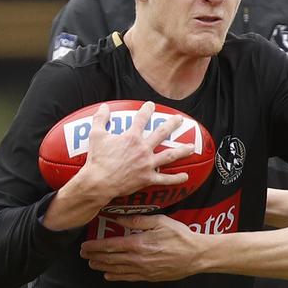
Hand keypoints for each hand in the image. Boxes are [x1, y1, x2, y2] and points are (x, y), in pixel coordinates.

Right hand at [45, 102, 196, 229]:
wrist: (98, 182)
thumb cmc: (97, 159)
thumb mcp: (96, 135)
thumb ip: (100, 119)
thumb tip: (103, 106)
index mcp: (131, 137)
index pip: (141, 119)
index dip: (147, 110)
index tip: (151, 105)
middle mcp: (143, 149)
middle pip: (162, 133)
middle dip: (172, 124)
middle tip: (179, 120)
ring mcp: (147, 164)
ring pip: (169, 155)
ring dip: (182, 150)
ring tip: (191, 147)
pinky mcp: (147, 178)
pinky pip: (165, 179)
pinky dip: (176, 179)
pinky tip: (185, 177)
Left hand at [80, 213, 201, 280]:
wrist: (196, 255)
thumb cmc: (180, 236)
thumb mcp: (159, 222)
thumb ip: (137, 221)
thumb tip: (118, 218)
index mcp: (138, 244)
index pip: (110, 246)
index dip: (95, 246)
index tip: (85, 245)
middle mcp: (137, 259)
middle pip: (110, 259)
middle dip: (95, 256)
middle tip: (83, 255)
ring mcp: (143, 270)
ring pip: (117, 270)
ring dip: (102, 266)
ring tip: (92, 264)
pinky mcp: (149, 277)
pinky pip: (128, 278)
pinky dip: (116, 277)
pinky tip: (108, 275)